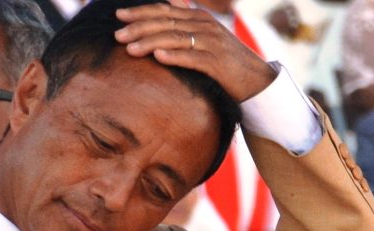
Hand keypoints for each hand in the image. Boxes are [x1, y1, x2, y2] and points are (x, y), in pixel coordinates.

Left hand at [114, 2, 276, 101]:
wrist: (256, 80)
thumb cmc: (224, 61)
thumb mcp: (204, 38)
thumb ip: (185, 24)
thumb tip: (169, 6)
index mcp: (198, 17)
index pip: (164, 10)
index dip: (141, 11)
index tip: (118, 16)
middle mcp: (204, 26)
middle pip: (166, 23)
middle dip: (139, 27)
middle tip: (117, 35)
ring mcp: (212, 43)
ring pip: (175, 38)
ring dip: (151, 42)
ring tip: (130, 49)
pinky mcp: (217, 63)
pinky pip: (192, 58)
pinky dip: (175, 56)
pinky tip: (158, 58)